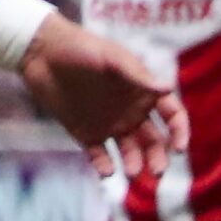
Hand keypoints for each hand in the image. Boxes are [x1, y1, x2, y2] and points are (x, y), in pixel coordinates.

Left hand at [19, 14, 189, 179]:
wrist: (42, 52)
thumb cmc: (81, 48)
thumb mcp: (111, 59)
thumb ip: (136, 76)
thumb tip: (168, 88)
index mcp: (142, 92)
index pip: (171, 115)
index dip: (179, 132)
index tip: (179, 148)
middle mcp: (131, 112)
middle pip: (154, 141)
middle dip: (158, 158)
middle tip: (156, 172)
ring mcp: (109, 124)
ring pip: (130, 152)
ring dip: (134, 165)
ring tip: (130, 172)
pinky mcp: (86, 133)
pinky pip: (100, 156)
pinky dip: (105, 166)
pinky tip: (106, 171)